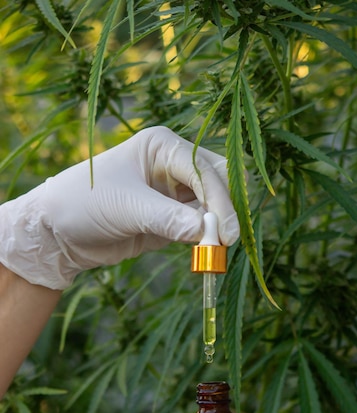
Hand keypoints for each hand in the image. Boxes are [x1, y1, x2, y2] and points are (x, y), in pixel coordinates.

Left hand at [0, 126, 238, 289]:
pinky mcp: (172, 218)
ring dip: (218, 226)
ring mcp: (174, 192)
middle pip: (219, 181)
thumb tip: (207, 233)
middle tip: (227, 240)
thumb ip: (168, 219)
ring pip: (213, 206)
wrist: (58, 232)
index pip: (204, 169)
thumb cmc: (84, 203)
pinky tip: (205, 251)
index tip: (226, 232)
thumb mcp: (126, 207)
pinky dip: (207, 238)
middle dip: (226, 208)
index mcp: (162, 146)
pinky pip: (200, 226)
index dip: (220, 199)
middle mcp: (173, 165)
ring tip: (215, 251)